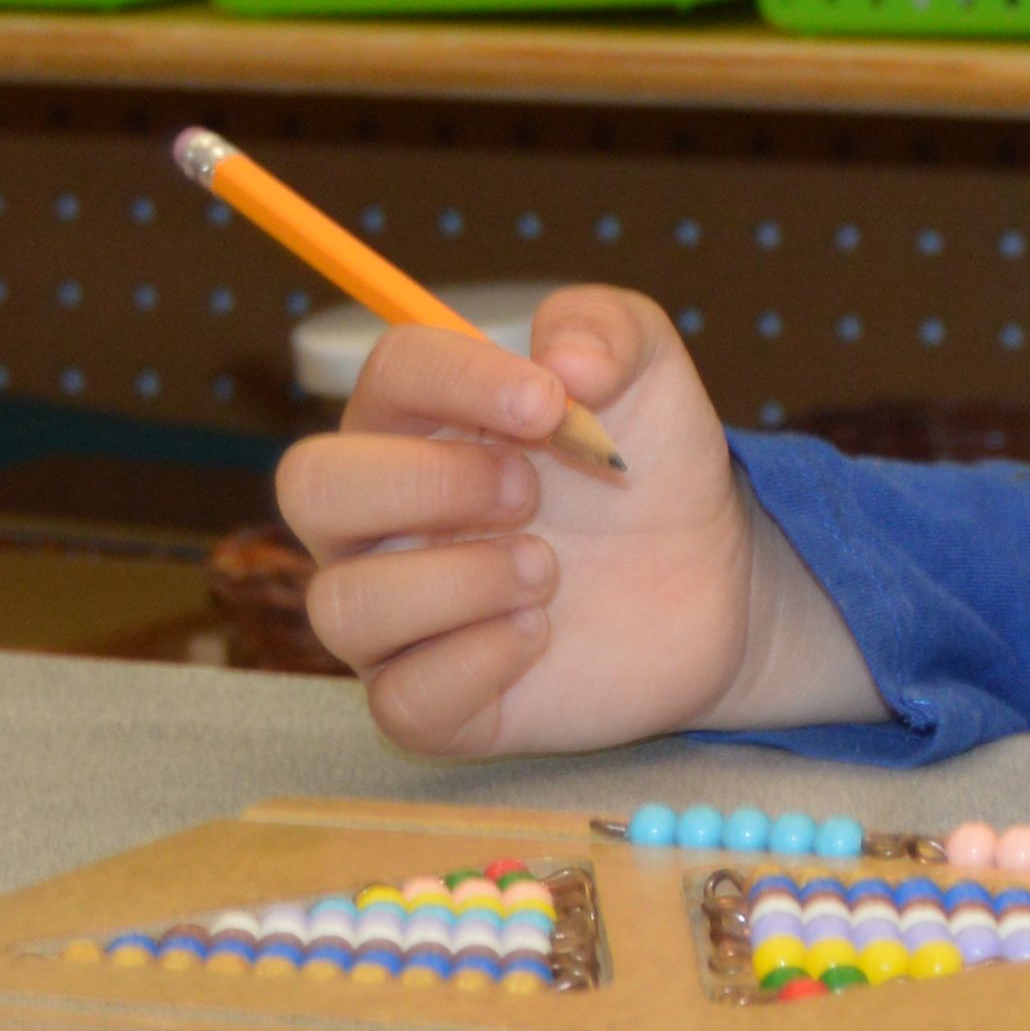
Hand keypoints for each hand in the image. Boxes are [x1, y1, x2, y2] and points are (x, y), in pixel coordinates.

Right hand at [276, 286, 875, 757]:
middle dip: (429, 483)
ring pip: (342, 605)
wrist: (716, 581)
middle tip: (530, 491)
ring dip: (459, 580)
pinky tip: (539, 632)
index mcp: (419, 424)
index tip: (550, 402)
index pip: (386, 374)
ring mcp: (398, 617)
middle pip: (313, 485)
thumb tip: (559, 358)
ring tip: (547, 569)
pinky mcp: (435, 703)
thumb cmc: (650, 469)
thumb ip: (608, 328)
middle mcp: (381, 520)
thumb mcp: (651, 373)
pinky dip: (474, 663)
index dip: (459, 377)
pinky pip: (399, 700)